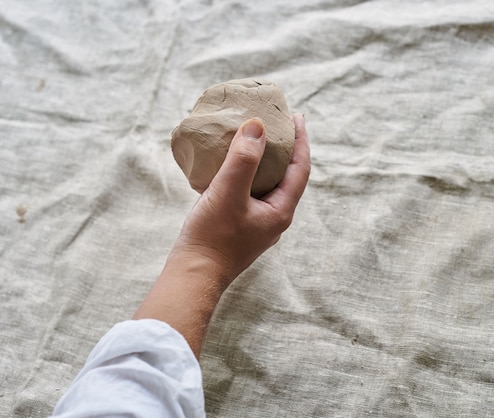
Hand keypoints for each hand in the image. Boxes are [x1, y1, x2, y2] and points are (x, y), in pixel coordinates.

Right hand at [171, 114, 310, 289]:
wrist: (193, 276)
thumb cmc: (212, 237)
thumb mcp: (228, 192)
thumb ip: (244, 159)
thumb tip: (258, 126)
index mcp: (281, 210)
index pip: (300, 169)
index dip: (301, 141)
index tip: (296, 117)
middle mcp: (274, 217)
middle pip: (288, 176)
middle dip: (285, 149)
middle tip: (277, 124)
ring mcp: (258, 224)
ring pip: (268, 184)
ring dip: (265, 161)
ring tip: (254, 140)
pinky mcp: (241, 226)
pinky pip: (251, 192)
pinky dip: (247, 174)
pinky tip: (231, 166)